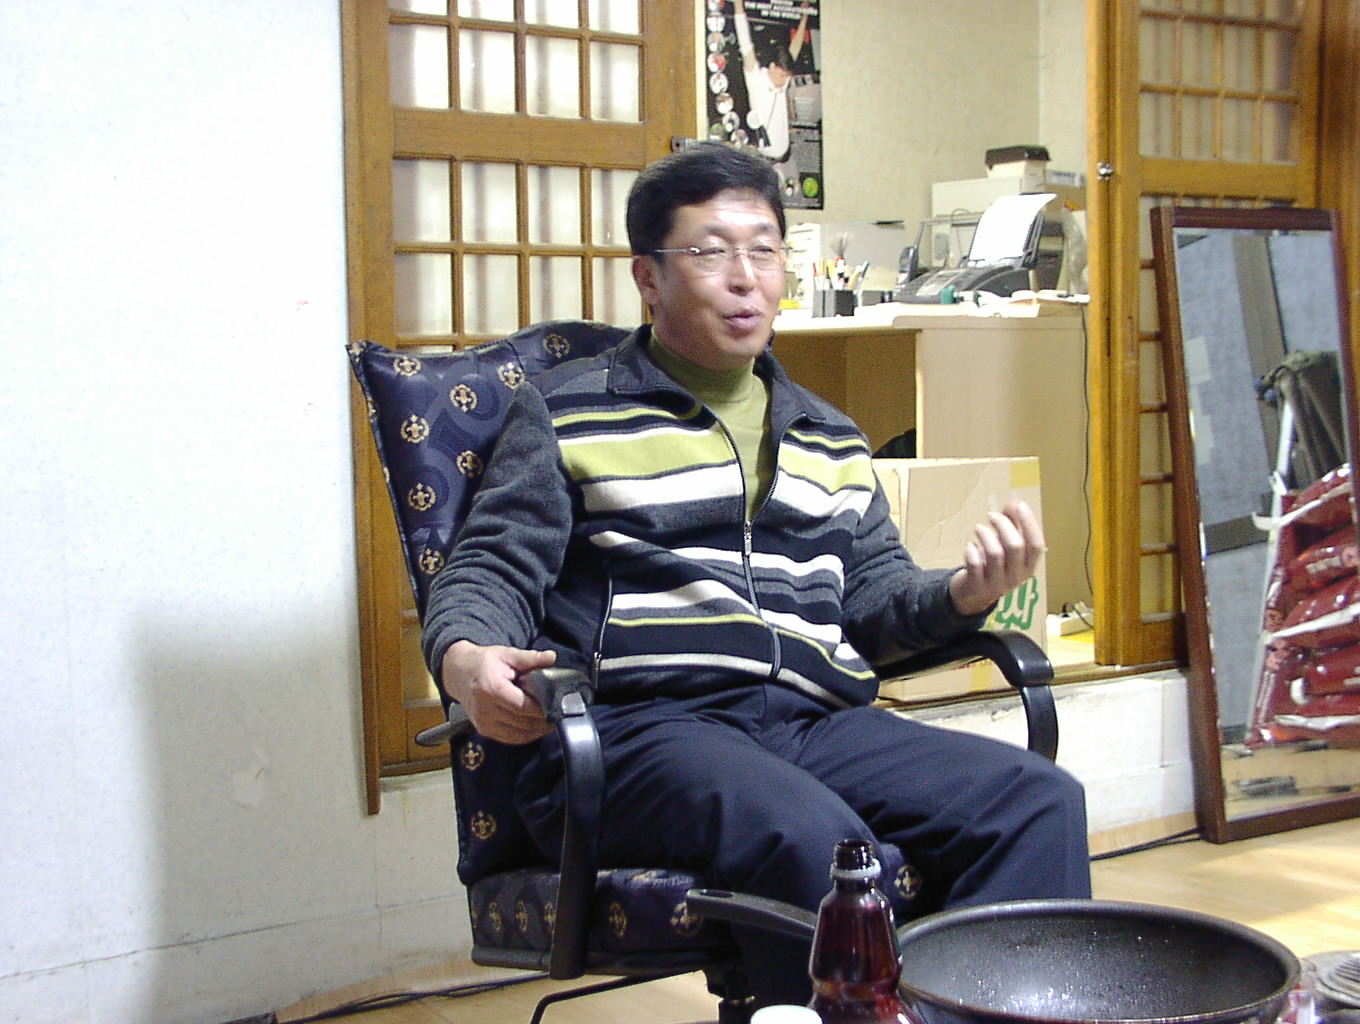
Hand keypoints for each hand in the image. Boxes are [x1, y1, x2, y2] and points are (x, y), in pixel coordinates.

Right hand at [440, 641, 557, 744]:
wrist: (458, 673)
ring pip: (519, 735)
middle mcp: (485, 709)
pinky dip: (527, 736)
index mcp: (491, 689)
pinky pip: (511, 739)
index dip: (542, 709)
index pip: (522, 707)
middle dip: (544, 720)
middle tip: (560, 713)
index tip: (558, 705)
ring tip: (552, 720)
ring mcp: (484, 723)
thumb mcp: (507, 654)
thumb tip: (552, 657)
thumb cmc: (484, 663)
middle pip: (523, 723)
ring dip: (538, 731)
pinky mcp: (484, 730)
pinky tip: (538, 727)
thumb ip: (530, 658)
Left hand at [948, 499, 1046, 616]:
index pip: (1036, 545)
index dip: (1030, 524)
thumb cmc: (992, 565)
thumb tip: (1016, 502)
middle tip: (991, 516)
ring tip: (979, 529)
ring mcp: (997, 584)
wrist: (973, 595)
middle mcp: (1016, 578)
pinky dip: (971, 550)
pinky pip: (974, 564)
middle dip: (1002, 525)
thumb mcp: (1005, 545)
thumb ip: (1012, 524)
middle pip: (1015, 546)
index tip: (1020, 506)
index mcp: (1028, 567)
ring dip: (985, 535)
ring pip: (994, 553)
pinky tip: (970, 547)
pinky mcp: (977, 586)